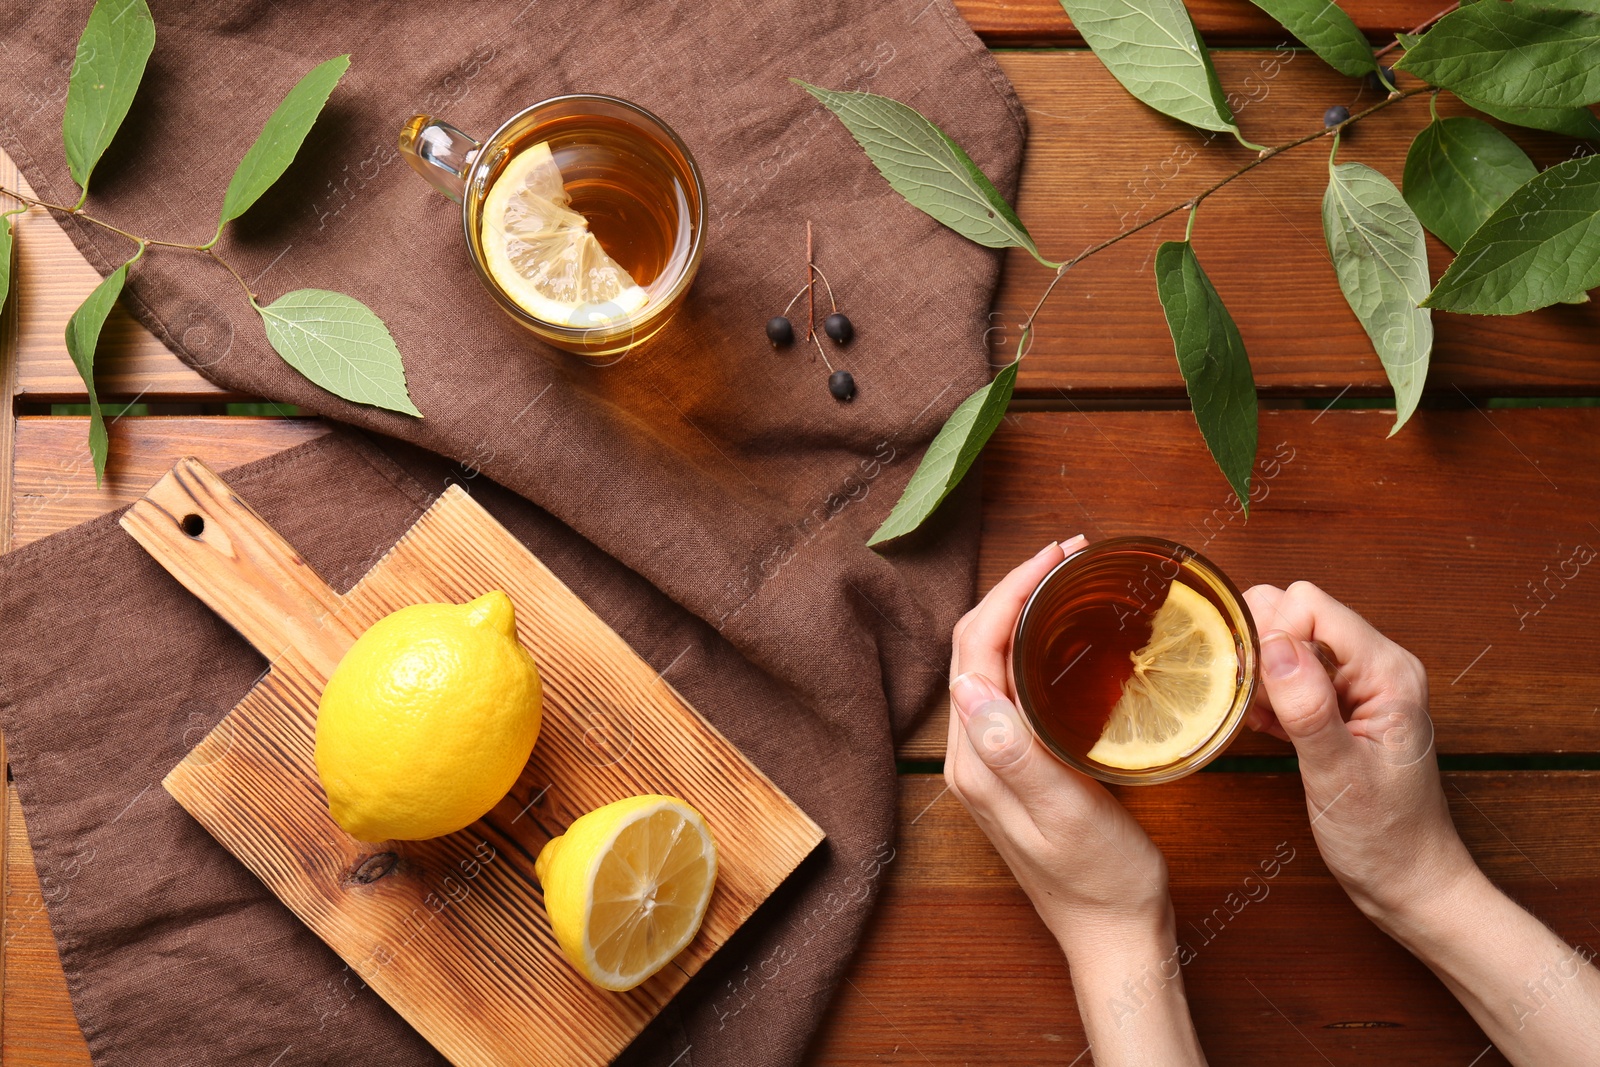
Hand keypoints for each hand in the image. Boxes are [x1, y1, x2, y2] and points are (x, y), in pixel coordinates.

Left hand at [946, 536, 1169, 949]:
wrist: (1114, 936)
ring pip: (990, 661)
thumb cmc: (1100, 881)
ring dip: (1021, 611)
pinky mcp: (1014, 764)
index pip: (974, 648)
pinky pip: (1011, 685)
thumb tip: (968, 683)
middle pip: (974, 645)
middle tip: (1071, 554)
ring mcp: (990, 758)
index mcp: (975, 759)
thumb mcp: (1066, 816)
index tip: (1058, 556)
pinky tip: (1067, 635)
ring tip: (1069, 578)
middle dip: (1014, 589)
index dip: (1010, 592)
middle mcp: (970, 753)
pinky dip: (1032, 645)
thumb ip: (1017, 753)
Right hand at [1247, 583, 1599, 1066]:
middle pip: (1297, 615)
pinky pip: (1291, 674)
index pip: (1311, 606)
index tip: (1255, 685)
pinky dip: (1268, 694)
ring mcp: (1359, 685)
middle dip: (1260, 647)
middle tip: (1247, 700)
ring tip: (1257, 719)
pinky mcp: (1341, 705)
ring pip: (1289, 642)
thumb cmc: (1384, 838)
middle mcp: (1376, 666)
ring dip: (1260, 673)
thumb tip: (1274, 645)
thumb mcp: (1339, 775)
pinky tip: (1262, 726)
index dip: (1272, 635)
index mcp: (1387, 672)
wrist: (1409, 881)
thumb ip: (1308, 707)